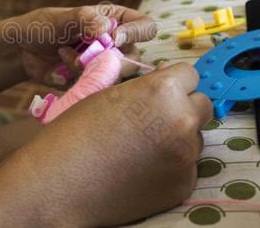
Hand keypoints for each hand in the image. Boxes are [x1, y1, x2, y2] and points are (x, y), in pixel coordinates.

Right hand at [0, 63, 211, 226]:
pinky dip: (170, 165)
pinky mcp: (183, 185)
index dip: (172, 82)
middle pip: (200, 105)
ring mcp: (186, 157)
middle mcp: (183, 122)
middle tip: (152, 119)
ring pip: (194, 137)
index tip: (158, 91)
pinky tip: (140, 168)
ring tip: (140, 147)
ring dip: (177, 137)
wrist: (58, 185)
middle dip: (181, 107)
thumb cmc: (73, 133)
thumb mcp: (107, 93)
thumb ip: (141, 85)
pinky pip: (186, 165)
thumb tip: (164, 78)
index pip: (189, 74)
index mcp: (163, 91)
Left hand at [13, 5, 158, 85]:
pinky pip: (94, 91)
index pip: (145, 27)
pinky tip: (58, 69)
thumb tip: (106, 29)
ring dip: (86, 69)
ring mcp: (105, 68)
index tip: (114, 39)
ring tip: (64, 54)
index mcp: (117, 21)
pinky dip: (74, 81)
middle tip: (84, 54)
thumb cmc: (43, 26)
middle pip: (133, 60)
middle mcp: (117, 46)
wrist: (22, 49)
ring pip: (114, 79)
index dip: (135, 34)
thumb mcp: (61, 19)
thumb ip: (83, 20)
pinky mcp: (92, 86)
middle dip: (107, 60)